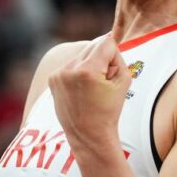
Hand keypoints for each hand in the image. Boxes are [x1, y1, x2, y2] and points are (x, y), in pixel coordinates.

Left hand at [49, 35, 130, 156]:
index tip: (112, 75)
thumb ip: (118, 57)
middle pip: (93, 46)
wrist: (89, 135)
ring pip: (81, 54)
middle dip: (102, 60)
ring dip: (90, 65)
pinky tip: (81, 90)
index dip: (115, 57)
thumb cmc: (109, 110)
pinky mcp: (52, 79)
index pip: (107, 43)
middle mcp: (69, 69)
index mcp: (88, 70)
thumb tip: (108, 42)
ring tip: (92, 88)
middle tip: (103, 82)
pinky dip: (78, 72)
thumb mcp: (124, 80)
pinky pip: (70, 64)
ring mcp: (58, 74)